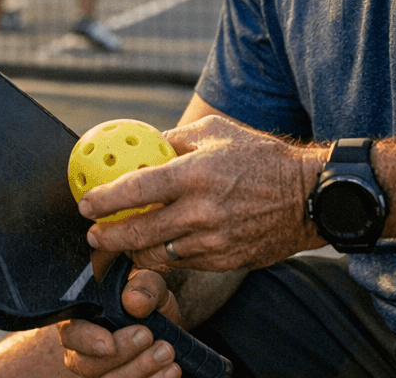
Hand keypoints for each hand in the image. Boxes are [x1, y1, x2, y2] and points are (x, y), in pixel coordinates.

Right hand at [57, 266, 182, 377]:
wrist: (164, 327)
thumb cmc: (146, 302)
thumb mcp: (149, 285)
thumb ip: (144, 286)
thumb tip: (136, 301)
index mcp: (79, 320)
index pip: (72, 334)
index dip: (88, 341)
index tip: (110, 344)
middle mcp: (82, 351)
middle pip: (88, 365)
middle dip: (121, 354)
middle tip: (147, 336)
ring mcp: (100, 373)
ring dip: (140, 370)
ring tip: (166, 353)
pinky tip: (172, 370)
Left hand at [78, 115, 326, 272]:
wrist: (309, 197)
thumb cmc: (261, 157)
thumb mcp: (217, 132)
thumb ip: (175, 139)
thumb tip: (142, 144)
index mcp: (196, 174)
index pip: (137, 190)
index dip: (105, 200)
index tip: (86, 203)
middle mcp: (201, 211)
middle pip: (138, 232)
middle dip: (108, 237)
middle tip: (93, 234)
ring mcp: (213, 240)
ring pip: (157, 254)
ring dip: (133, 250)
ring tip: (119, 242)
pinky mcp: (225, 260)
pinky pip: (182, 263)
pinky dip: (164, 256)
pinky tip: (155, 247)